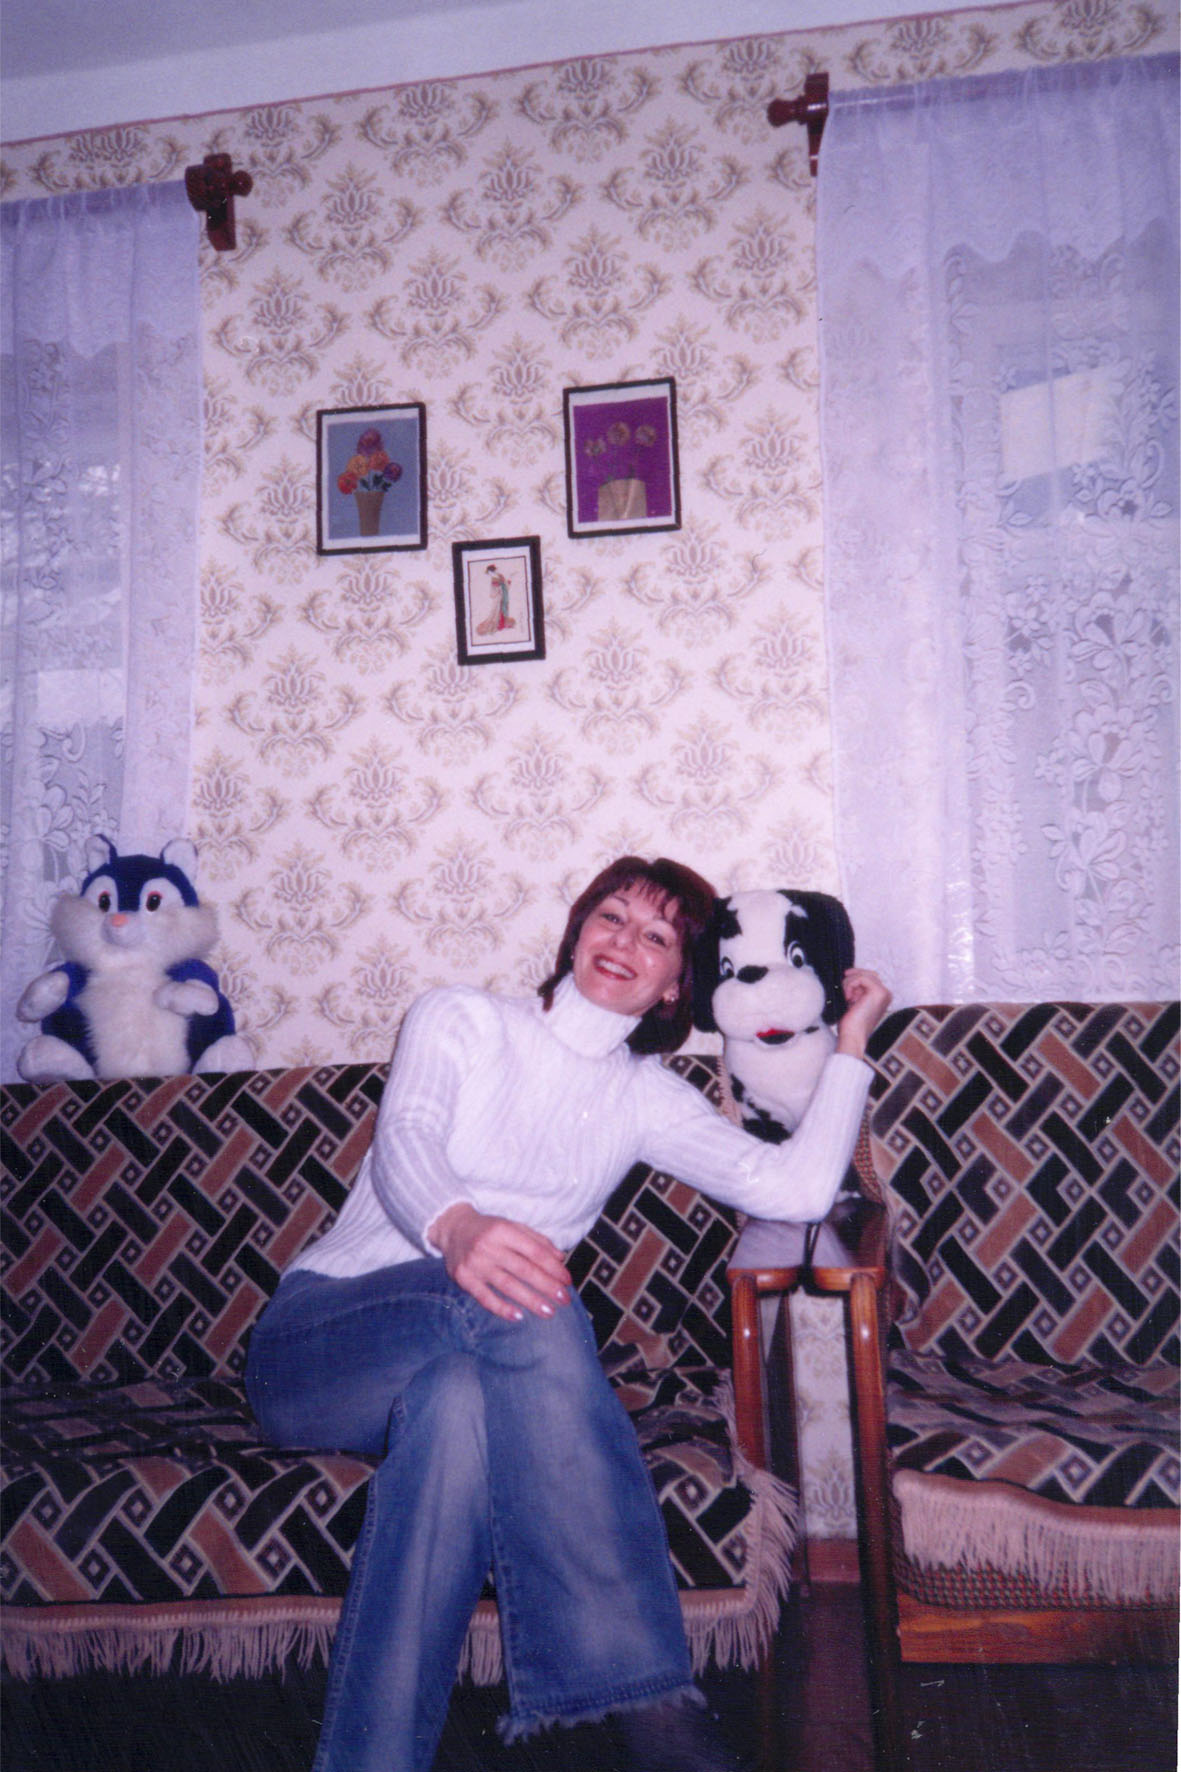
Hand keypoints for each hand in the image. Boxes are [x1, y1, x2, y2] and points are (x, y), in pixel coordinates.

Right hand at [432, 1204, 571, 1322]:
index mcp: (503, 1230)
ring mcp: (475, 1263)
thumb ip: (537, 1241)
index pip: (534, 1251)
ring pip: (507, 1285)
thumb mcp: (513, 1226)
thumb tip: (560, 1258)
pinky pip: (484, 1297)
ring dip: (530, 1300)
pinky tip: (518, 1316)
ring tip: (549, 1311)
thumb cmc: (489, 1229)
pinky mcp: (463, 1278)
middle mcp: (488, 1246)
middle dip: (547, 1286)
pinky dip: (501, 1308)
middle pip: (523, 1269)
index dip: (553, 1267)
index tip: (567, 1281)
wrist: (452, 1229)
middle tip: (564, 1299)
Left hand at [835, 967, 891, 1059]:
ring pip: (863, 974)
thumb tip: (848, 974)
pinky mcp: (878, 992)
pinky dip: (851, 985)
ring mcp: (884, 993)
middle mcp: (886, 994)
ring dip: (850, 984)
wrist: (853, 1036)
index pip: (870, 977)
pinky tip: (849, 998)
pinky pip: (862, 978)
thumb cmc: (851, 1023)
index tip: (845, 989)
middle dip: (852, 980)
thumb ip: (857, 989)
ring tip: (847, 997)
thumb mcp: (854, 1001)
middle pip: (868, 973)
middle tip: (845, 994)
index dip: (854, 979)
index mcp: (882, 996)